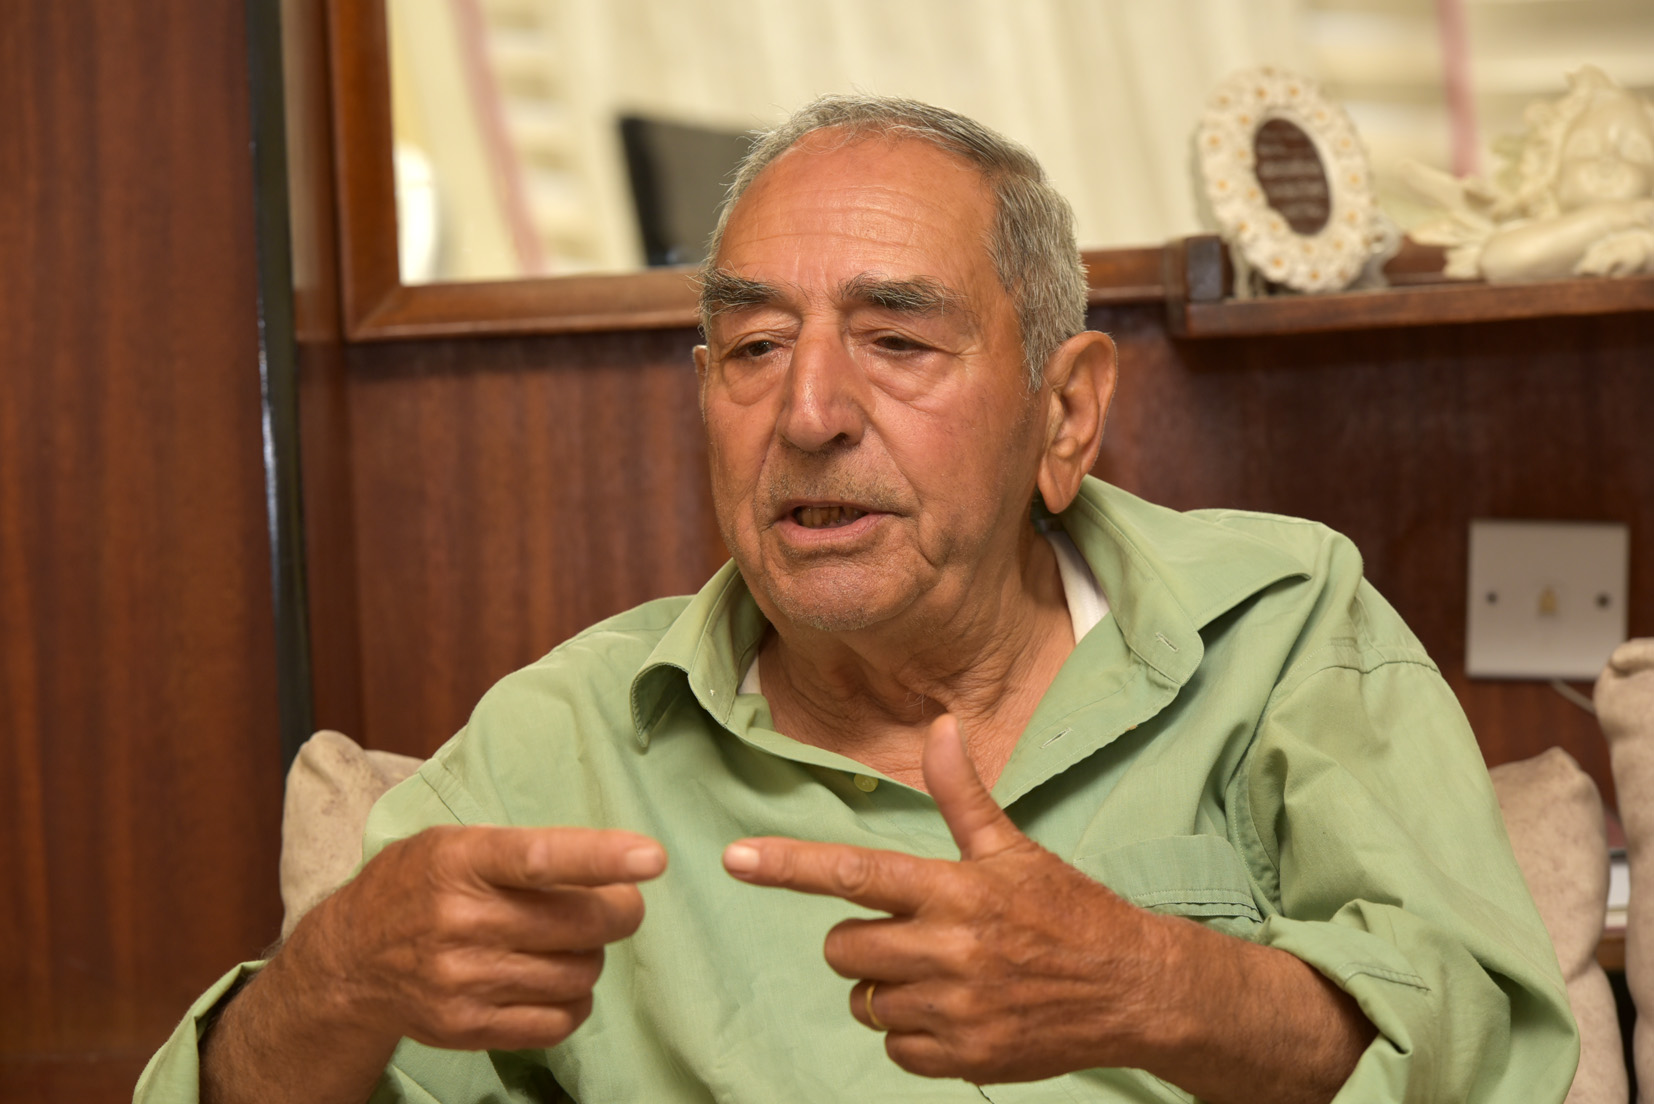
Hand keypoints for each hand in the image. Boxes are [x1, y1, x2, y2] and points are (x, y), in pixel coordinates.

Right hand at [294, 824, 665, 1051]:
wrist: (349, 962)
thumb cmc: (415, 887)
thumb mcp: (454, 844)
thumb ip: (521, 851)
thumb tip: (608, 866)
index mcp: (462, 861)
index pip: (541, 858)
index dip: (602, 858)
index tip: (651, 859)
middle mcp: (462, 920)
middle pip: (580, 924)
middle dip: (619, 912)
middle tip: (618, 905)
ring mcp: (463, 980)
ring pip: (578, 973)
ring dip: (591, 956)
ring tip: (567, 943)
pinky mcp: (467, 1027)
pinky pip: (557, 1021)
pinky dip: (574, 1002)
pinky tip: (556, 982)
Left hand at [721, 715, 1169, 1082]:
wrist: (1133, 988)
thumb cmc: (1067, 910)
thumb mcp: (1012, 849)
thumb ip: (961, 795)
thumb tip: (939, 727)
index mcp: (954, 889)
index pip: (854, 874)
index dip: (788, 867)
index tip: (734, 859)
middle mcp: (949, 949)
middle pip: (846, 950)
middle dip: (860, 944)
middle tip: (909, 935)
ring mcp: (957, 1008)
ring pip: (868, 1002)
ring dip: (887, 990)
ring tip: (941, 974)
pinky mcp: (967, 1057)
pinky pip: (896, 1048)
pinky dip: (912, 1034)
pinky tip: (954, 1011)